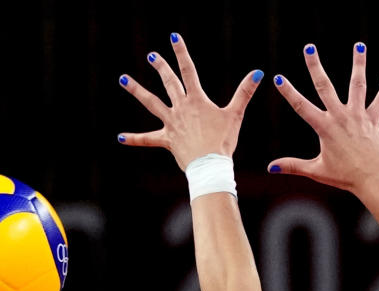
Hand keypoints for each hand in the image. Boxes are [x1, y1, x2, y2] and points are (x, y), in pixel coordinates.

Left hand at [118, 33, 261, 169]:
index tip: (173, 37)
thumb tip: (259, 73)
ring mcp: (171, 123)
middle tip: (151, 55)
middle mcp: (181, 108)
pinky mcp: (167, 140)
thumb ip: (244, 92)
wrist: (210, 165)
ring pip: (151, 103)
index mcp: (196, 100)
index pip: (188, 70)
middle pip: (169, 82)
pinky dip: (134, 139)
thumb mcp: (235, 114)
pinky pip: (147, 139)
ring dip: (137, 90)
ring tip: (123, 79)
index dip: (181, 52)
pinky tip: (120, 137)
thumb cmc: (223, 141)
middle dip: (160, 67)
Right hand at [269, 42, 378, 196]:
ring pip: (358, 84)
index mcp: (324, 127)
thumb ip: (292, 166)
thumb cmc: (344, 177)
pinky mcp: (375, 120)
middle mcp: (341, 117)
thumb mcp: (316, 171)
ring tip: (359, 45)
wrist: (373, 179)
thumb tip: (270, 168)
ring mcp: (359, 116)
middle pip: (325, 86)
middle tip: (308, 47)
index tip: (278, 78)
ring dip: (358, 64)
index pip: (301, 106)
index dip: (288, 92)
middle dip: (315, 66)